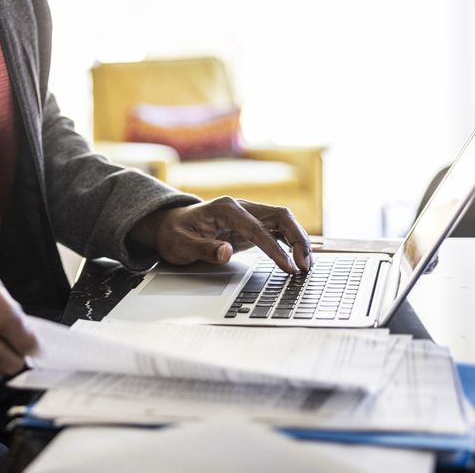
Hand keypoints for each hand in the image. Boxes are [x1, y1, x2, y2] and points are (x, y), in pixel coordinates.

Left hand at [133, 197, 311, 274]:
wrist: (168, 226)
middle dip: (297, 239)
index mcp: (226, 208)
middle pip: (280, 216)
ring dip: (298, 240)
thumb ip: (203, 248)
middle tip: (305, 265)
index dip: (275, 249)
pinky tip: (297, 257)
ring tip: (306, 264)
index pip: (258, 228)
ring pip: (283, 221)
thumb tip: (225, 252)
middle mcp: (241, 207)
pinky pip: (276, 231)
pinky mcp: (250, 226)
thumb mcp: (181, 244)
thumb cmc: (173, 234)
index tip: (288, 267)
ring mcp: (247, 215)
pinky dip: (290, 242)